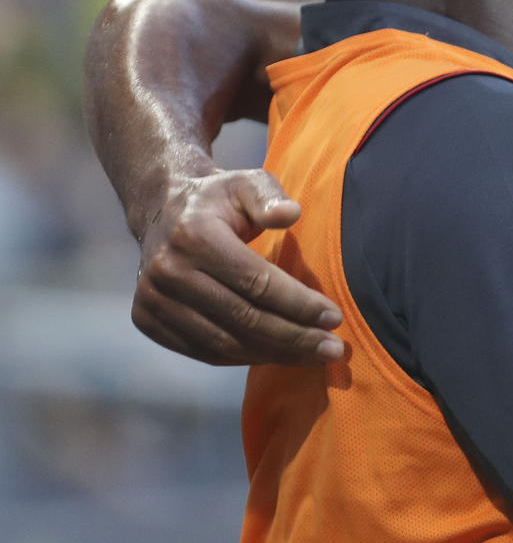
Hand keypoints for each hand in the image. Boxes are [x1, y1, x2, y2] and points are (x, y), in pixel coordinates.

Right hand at [132, 169, 343, 364]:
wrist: (161, 213)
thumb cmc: (218, 200)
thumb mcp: (246, 183)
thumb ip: (269, 196)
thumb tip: (290, 214)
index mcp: (193, 236)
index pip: (256, 282)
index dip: (299, 304)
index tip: (334, 318)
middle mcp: (167, 272)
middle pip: (243, 318)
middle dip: (294, 337)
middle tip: (333, 348)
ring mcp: (152, 300)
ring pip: (224, 343)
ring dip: (274, 354)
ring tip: (313, 356)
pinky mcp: (147, 321)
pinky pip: (204, 352)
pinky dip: (244, 358)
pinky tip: (277, 355)